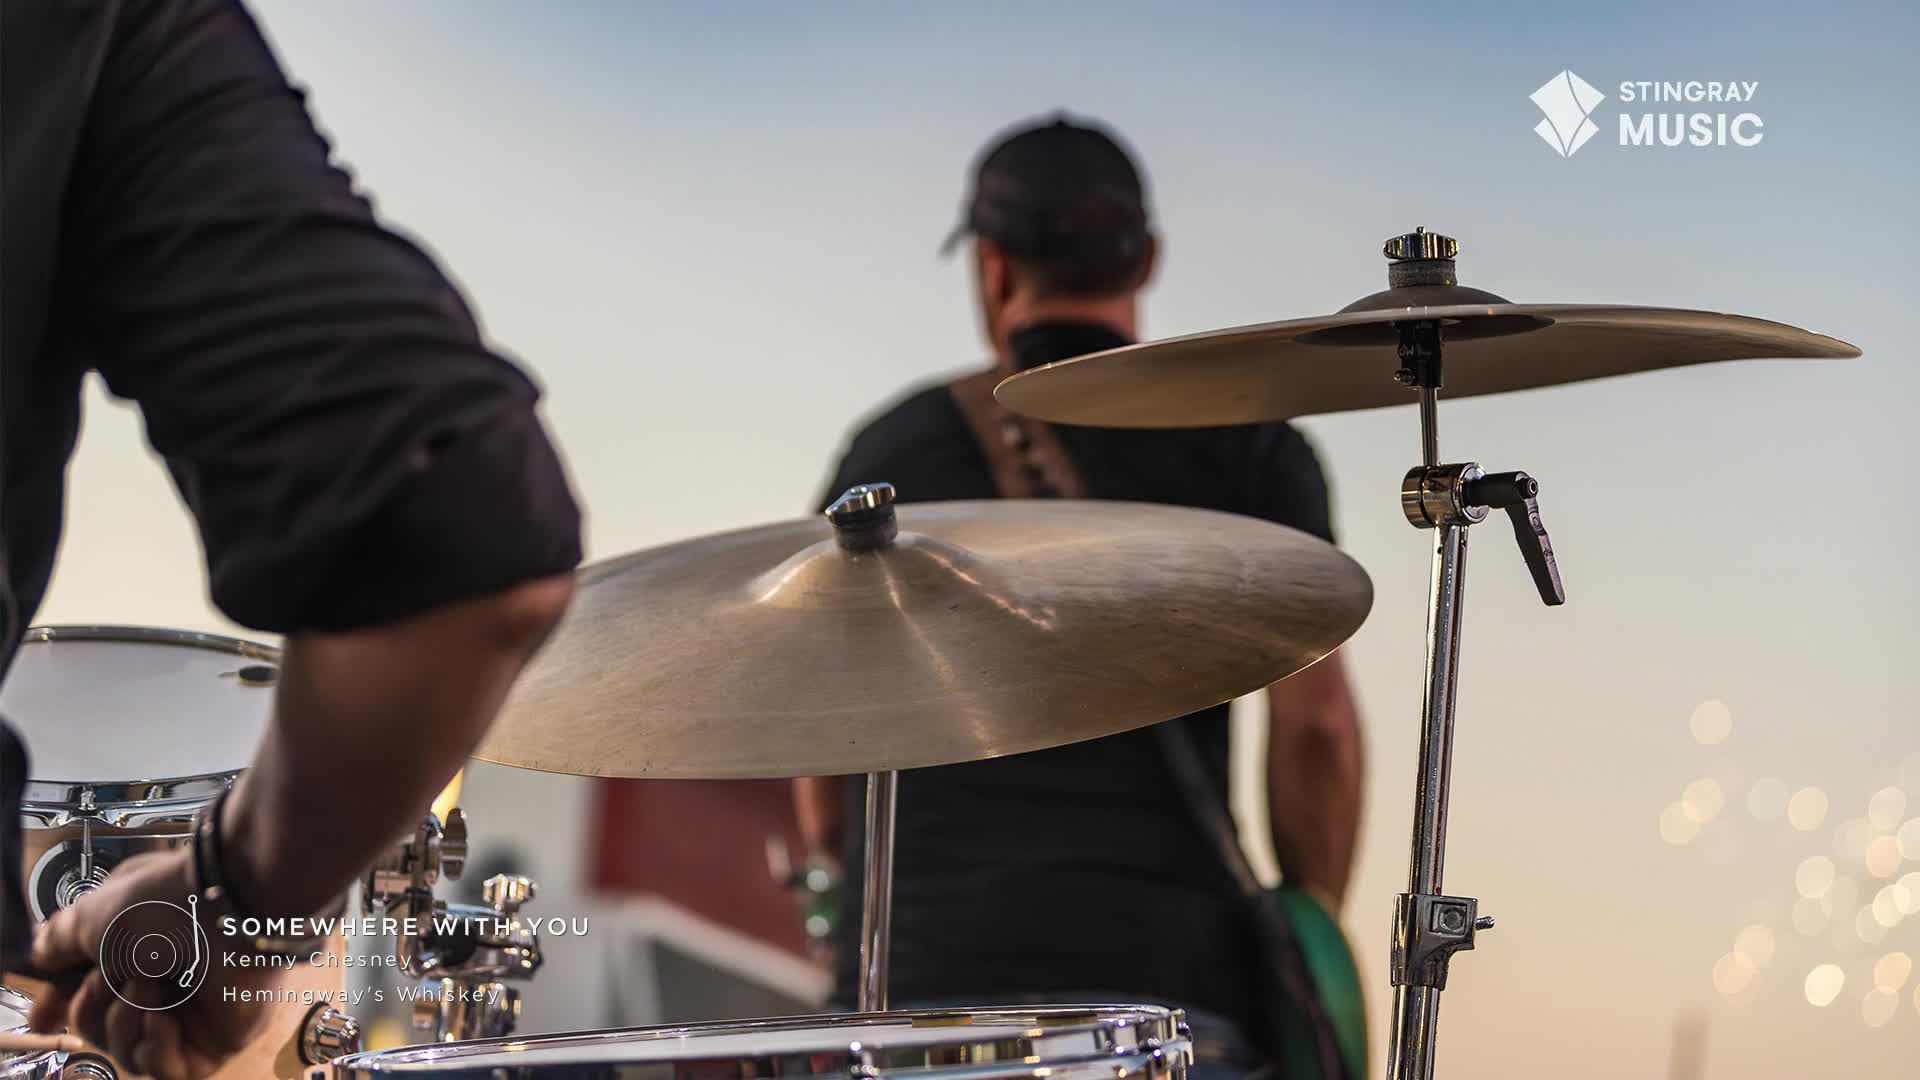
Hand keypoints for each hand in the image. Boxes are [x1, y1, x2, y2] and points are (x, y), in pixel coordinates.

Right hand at [26, 848, 276, 1078]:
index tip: (43, 1021)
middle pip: (102, 1031)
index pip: (88, 997)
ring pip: (129, 1054)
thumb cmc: (163, 903)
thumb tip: (45, 956)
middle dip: (93, 1009)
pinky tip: (167, 1020)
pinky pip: (167, 1070)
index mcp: (137, 951)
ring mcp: (192, 1015)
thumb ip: (61, 941)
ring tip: (151, 985)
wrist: (228, 910)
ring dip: (126, 1021)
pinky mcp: (218, 1042)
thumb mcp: (91, 915)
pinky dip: (157, 1049)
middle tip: (110, 978)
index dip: (62, 1010)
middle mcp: (164, 982)